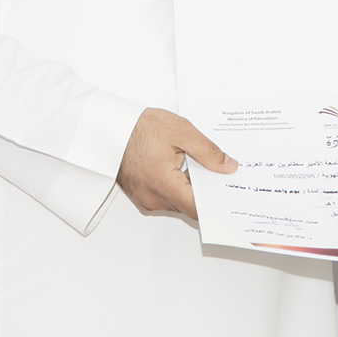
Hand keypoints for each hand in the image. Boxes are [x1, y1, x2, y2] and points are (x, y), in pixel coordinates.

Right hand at [116, 108, 235, 218]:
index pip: (197, 208)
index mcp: (164, 184)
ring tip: (195, 165)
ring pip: (178, 202)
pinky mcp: (141, 195)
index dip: (216, 206)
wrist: (109, 128)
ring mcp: (146, 198)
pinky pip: (166, 198)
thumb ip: (208, 151)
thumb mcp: (181, 131)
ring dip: (188, 188)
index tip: (228, 200)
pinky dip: (176, 186)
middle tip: (217, 174)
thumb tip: (227, 166)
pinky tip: (180, 168)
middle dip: (204, 192)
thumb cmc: (138, 128)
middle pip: (189, 206)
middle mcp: (153, 198)